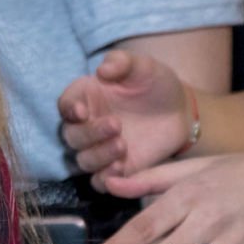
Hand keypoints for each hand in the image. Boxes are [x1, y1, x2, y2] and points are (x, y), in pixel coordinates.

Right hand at [58, 50, 191, 190]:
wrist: (179, 112)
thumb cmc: (155, 84)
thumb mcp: (142, 66)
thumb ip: (122, 62)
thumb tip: (102, 71)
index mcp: (85, 97)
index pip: (64, 106)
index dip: (69, 110)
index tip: (83, 111)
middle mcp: (87, 124)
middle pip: (71, 136)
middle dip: (90, 133)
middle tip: (116, 125)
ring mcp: (100, 149)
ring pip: (83, 160)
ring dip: (98, 156)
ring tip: (123, 145)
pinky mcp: (116, 169)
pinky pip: (100, 182)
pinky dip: (106, 179)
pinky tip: (122, 169)